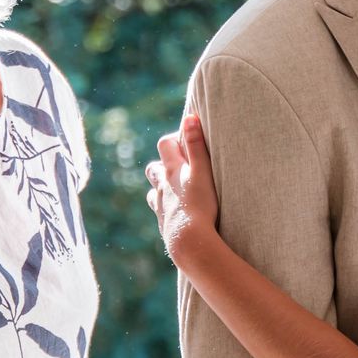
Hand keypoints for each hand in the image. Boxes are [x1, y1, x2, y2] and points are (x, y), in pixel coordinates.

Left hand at [145, 113, 218, 261]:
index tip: (188, 140)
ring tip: (178, 190)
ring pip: (154, 191)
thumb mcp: (202, 171)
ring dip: (162, 187)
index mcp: (171, 171)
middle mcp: (161, 187)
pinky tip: (178, 213)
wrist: (189, 240)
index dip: (175, 139)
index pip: (165, 144)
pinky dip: (166, 208)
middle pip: (154, 168)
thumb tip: (190, 117)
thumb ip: (196, 145)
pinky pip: (160, 211)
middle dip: (164, 164)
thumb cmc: (200, 204)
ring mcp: (160, 206)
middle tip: (182, 167)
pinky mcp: (163, 224)